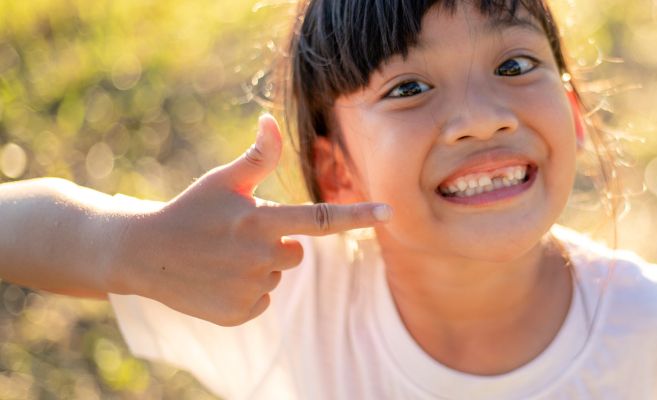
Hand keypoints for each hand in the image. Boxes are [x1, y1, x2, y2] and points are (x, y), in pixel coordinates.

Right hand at [110, 114, 389, 325]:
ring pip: (277, 276)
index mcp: (262, 220)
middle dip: (277, 244)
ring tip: (223, 258)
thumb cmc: (190, 210)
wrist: (142, 254)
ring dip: (259, 268)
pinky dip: (245, 292)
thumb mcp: (223, 181)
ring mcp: (249, 287)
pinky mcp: (238, 312)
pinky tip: (218, 279)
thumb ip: (257, 156)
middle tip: (238, 237)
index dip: (357, 215)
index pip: (321, 218)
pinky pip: (262, 300)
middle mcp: (260, 256)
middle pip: (296, 253)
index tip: (389, 212)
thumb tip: (270, 119)